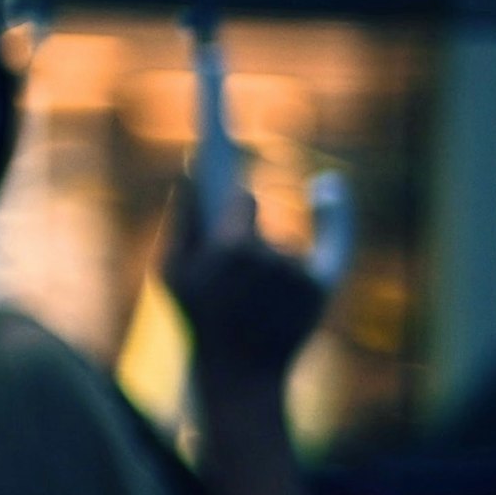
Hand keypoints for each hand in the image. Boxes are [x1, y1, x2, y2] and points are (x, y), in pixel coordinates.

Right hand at [165, 188, 319, 494]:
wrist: (241, 380)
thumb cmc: (197, 323)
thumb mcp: (170, 273)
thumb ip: (180, 218)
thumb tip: (191, 168)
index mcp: (232, 249)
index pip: (242, 197)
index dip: (239, 186)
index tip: (234, 114)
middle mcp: (274, 257)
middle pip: (257, 219)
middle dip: (240, 232)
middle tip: (225, 264)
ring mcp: (300, 274)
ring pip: (280, 243)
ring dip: (265, 258)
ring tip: (247, 297)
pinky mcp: (322, 289)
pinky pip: (313, 253)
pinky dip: (308, 249)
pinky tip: (325, 200)